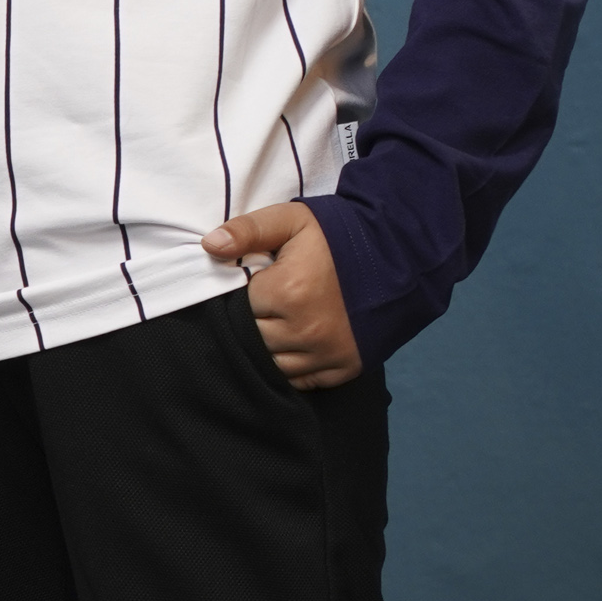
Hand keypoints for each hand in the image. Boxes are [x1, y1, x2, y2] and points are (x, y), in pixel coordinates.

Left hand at [202, 202, 361, 389]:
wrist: (392, 256)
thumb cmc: (335, 236)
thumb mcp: (290, 219)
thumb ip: (248, 230)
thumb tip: (209, 245)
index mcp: (288, 290)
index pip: (240, 306)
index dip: (244, 294)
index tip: (258, 282)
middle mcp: (306, 330)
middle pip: (253, 339)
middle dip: (253, 321)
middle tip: (268, 302)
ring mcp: (326, 354)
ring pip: (272, 365)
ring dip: (268, 347)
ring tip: (279, 321)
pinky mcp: (342, 369)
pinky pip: (299, 381)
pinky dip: (290, 366)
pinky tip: (294, 342)